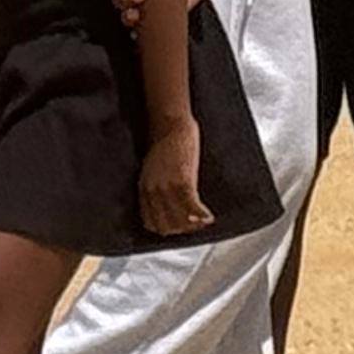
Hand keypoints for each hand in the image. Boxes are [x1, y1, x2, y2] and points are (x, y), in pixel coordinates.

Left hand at [137, 114, 211, 235]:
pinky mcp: (182, 181)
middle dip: (182, 230)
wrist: (169, 123)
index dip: (167, 229)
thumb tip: (167, 202)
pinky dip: (202, 216)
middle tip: (196, 227)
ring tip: (205, 222)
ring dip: (194, 226)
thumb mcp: (152, 168)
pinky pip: (192, 208)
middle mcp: (152, 191)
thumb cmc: (164, 142)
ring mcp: (166, 187)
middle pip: (165, 226)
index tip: (180, 228)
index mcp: (144, 188)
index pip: (150, 222)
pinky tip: (209, 216)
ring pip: (179, 221)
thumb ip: (156, 185)